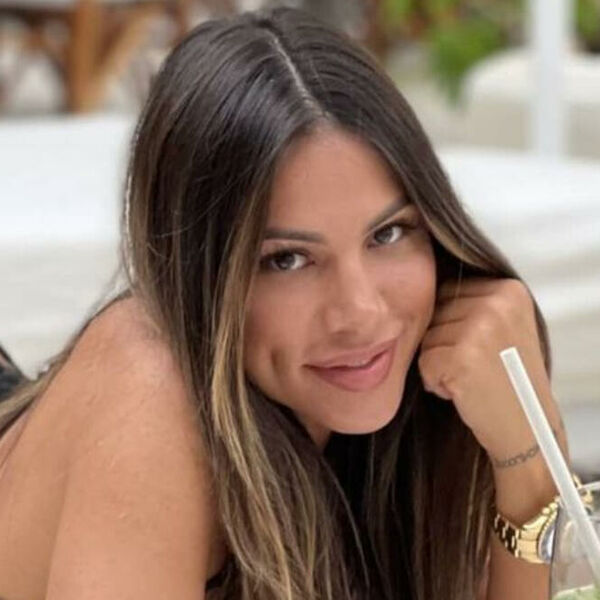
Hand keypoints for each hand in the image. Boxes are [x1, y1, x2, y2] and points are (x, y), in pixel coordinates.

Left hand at [417, 276, 564, 468]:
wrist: (528, 429)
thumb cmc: (508, 379)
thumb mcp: (503, 326)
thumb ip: (472, 303)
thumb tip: (416, 293)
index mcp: (508, 289)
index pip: (447, 292)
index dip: (450, 325)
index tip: (477, 347)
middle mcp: (498, 302)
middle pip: (434, 313)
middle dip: (444, 344)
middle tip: (476, 367)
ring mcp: (482, 327)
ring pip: (426, 338)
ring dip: (439, 364)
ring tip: (471, 378)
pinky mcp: (465, 356)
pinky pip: (424, 362)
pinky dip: (435, 382)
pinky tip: (462, 391)